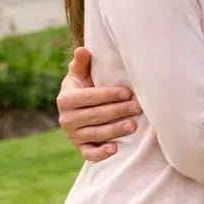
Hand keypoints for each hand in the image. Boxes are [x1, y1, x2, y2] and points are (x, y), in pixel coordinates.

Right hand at [55, 46, 141, 161]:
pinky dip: (100, 154)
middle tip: (137, 108)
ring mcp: (73, 135)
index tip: (127, 92)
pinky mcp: (80, 148)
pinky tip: (115, 149)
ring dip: (114, 130)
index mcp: (66, 99)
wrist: (78, 110)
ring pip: (95, 134)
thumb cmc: (86, 88)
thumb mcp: (81, 75)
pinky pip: (88, 154)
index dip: (108, 94)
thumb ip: (82, 64)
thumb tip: (83, 50)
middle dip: (117, 111)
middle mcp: (66, 119)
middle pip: (94, 115)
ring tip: (134, 126)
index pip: (88, 97)